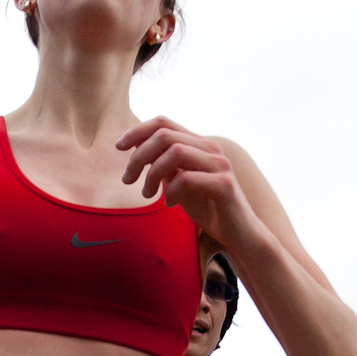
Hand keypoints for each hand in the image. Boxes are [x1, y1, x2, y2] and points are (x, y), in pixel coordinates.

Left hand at [116, 117, 255, 247]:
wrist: (238, 233)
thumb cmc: (207, 207)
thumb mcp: (178, 183)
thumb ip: (163, 166)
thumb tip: (137, 150)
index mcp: (199, 144)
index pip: (164, 122)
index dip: (137, 131)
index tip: (118, 147)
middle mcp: (211, 148)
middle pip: (164, 135)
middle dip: (138, 156)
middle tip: (127, 180)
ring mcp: (220, 165)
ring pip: (174, 152)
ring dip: (152, 174)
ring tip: (147, 194)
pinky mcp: (224, 185)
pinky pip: (187, 179)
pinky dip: (171, 192)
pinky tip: (170, 204)